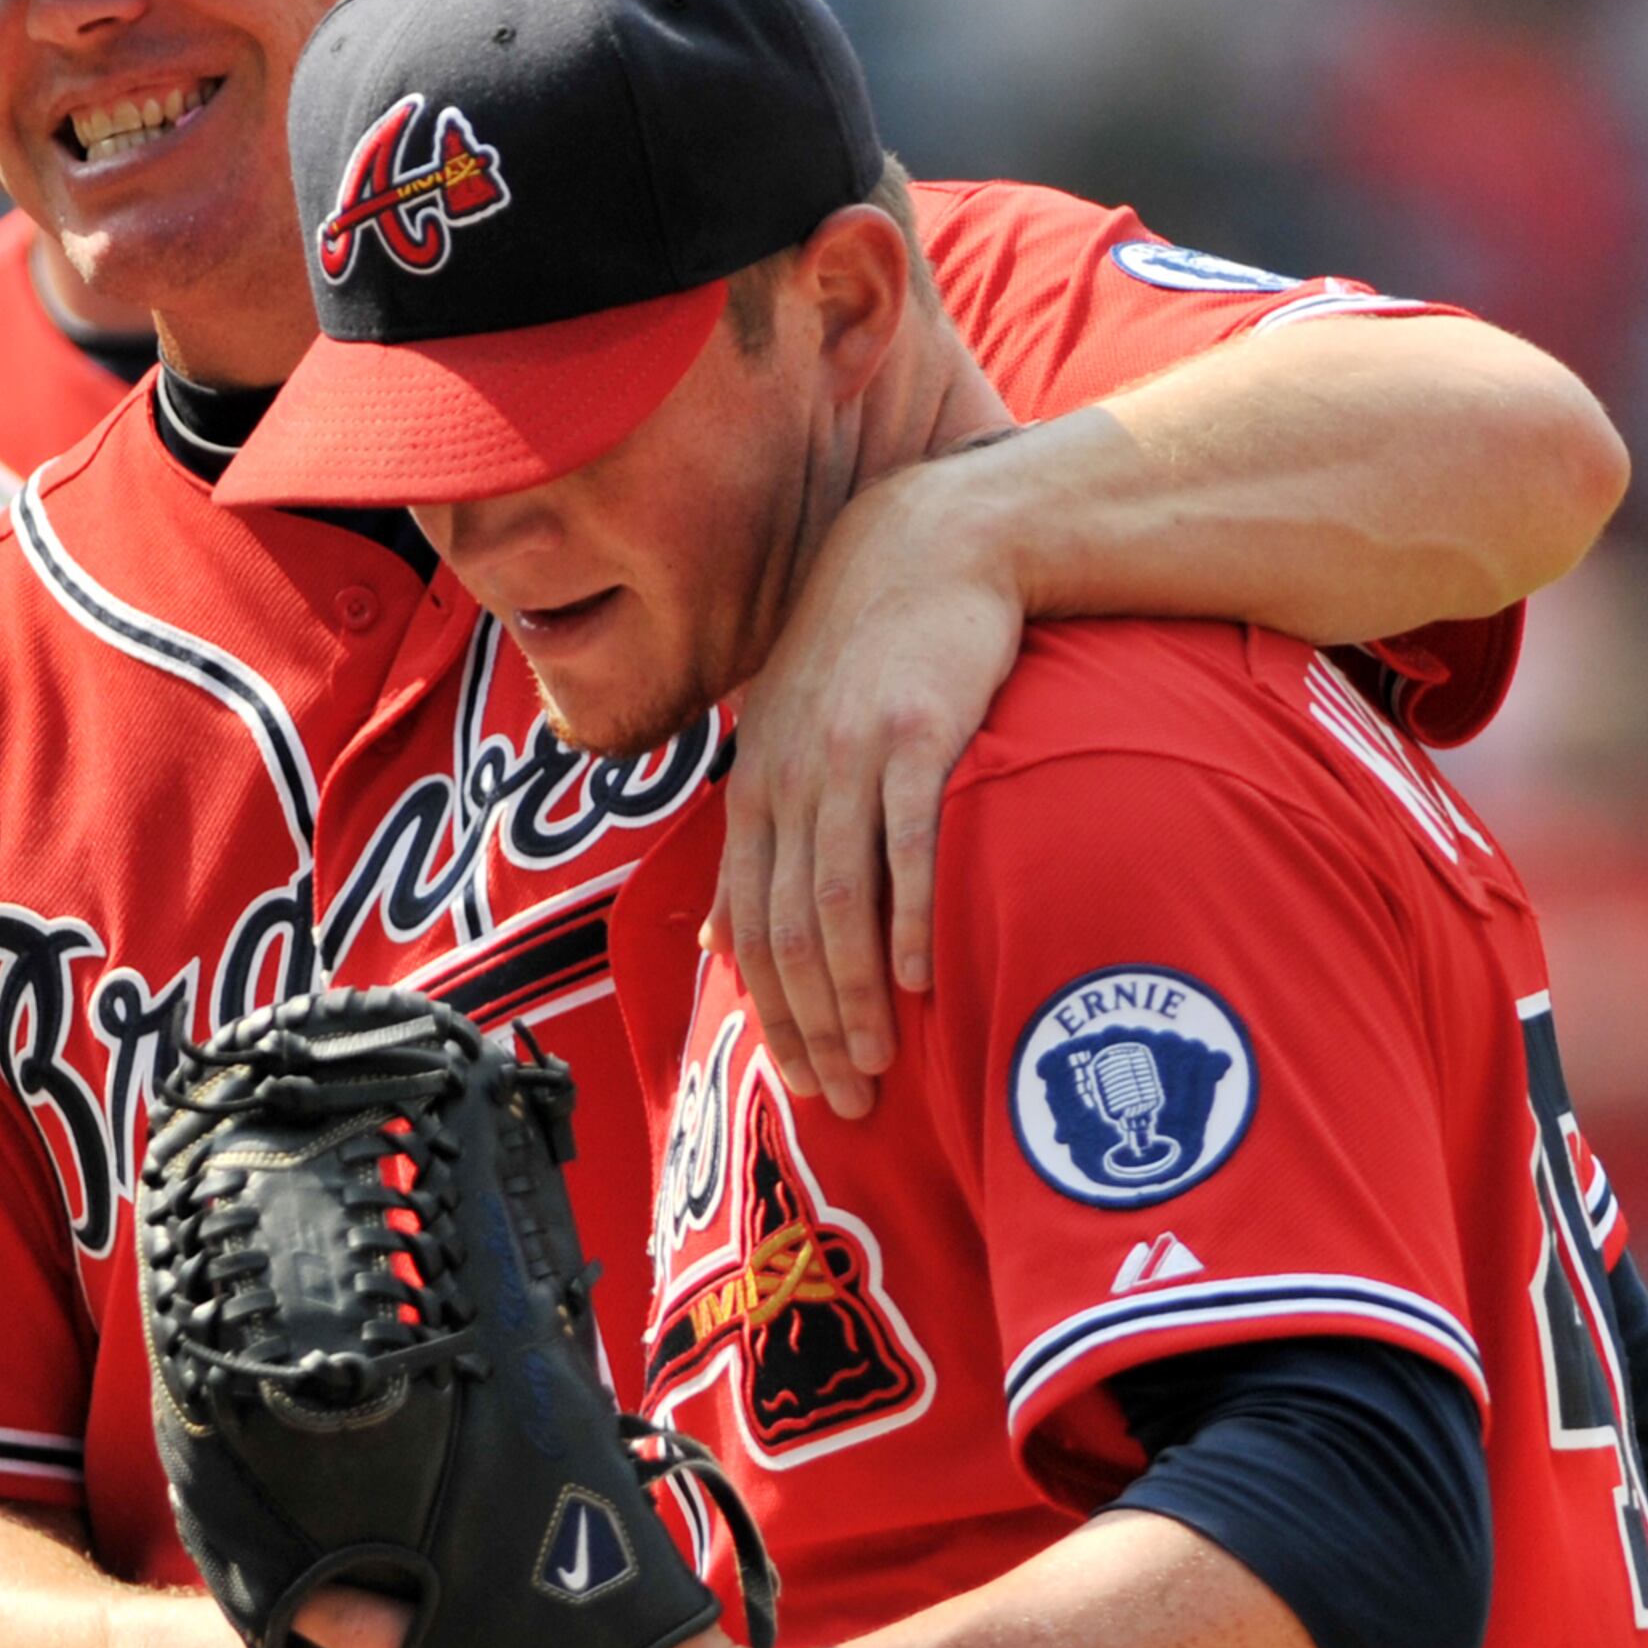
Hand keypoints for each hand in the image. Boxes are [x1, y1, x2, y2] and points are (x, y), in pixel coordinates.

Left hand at [710, 448, 1023, 1116]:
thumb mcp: (789, 738)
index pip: (749, 927)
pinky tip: (920, 978)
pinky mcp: (916, 734)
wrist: (932, 544)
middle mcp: (790, 778)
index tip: (800, 1086)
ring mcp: (850, 756)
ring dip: (855, 997)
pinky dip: (907, 917)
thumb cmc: (868, 651)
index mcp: (758, 788)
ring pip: (838, 902)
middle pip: (788, 933)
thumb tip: (716, 944)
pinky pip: (905, 841)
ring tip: (881, 1064)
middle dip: (811, 1030)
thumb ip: (758, 839)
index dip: (768, 1016)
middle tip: (846, 1103)